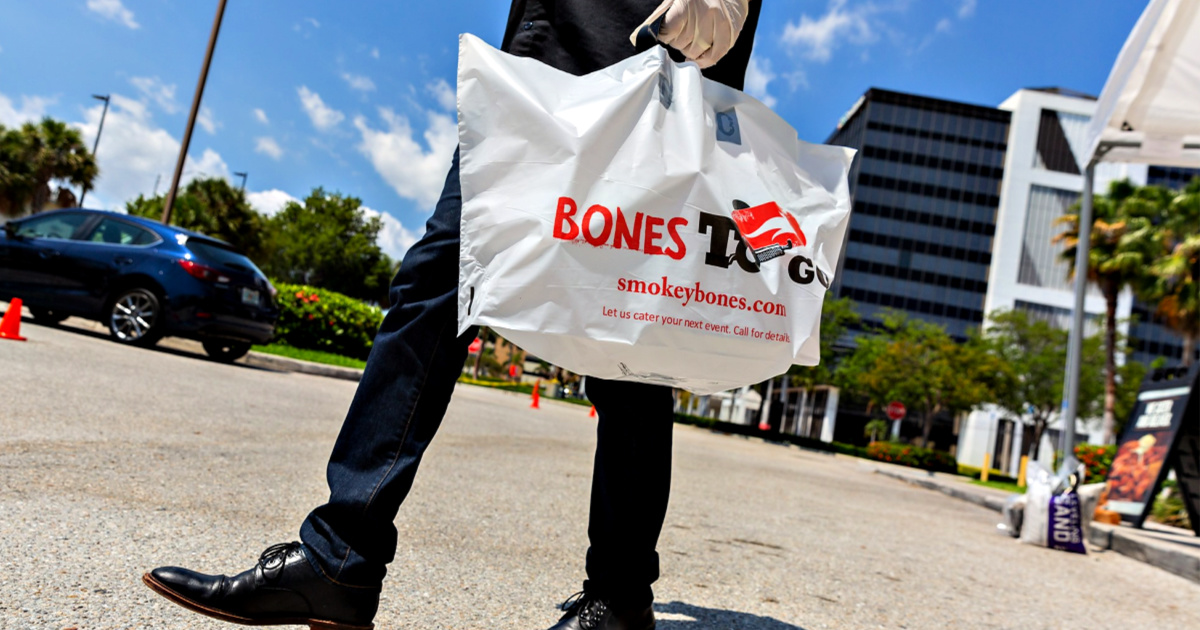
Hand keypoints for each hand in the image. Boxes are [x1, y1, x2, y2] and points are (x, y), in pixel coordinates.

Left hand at [636, 0, 750, 68]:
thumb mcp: (674, 1)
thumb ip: (657, 19)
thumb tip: (636, 38)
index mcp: (686, 4)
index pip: (668, 32)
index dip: (666, 37)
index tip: (669, 34)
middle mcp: (704, 13)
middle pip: (682, 44)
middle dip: (679, 43)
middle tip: (684, 35)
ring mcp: (718, 23)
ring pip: (697, 52)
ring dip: (691, 52)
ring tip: (693, 42)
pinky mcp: (730, 32)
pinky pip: (715, 55)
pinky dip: (706, 61)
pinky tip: (700, 59)